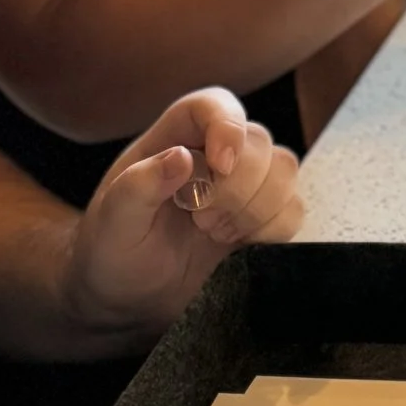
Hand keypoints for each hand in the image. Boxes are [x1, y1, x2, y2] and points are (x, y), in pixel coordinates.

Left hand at [63, 88, 302, 341]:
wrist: (127, 299)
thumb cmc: (111, 253)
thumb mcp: (112, 223)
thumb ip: (137, 188)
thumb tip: (180, 158)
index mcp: (172, 140)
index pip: (212, 106)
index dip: (226, 127)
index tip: (219, 167)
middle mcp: (212, 155)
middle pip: (257, 140)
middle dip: (238, 187)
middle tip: (202, 220)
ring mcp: (242, 187)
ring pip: (284, 169)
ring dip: (258, 208)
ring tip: (216, 233)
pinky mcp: (262, 219)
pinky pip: (294, 208)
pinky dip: (275, 229)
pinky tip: (239, 245)